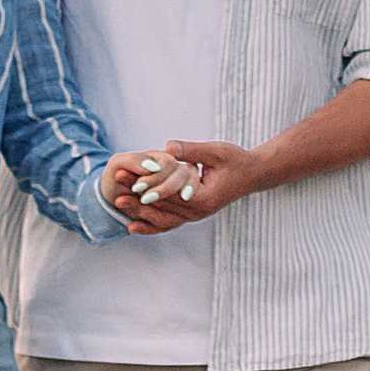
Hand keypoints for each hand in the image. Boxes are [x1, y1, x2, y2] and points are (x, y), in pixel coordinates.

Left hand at [105, 138, 258, 231]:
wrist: (254, 174)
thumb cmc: (236, 160)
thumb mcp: (216, 151)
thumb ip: (191, 150)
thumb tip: (167, 146)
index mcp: (204, 197)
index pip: (170, 194)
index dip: (148, 185)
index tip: (129, 179)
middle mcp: (199, 211)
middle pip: (163, 208)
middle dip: (138, 199)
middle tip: (116, 191)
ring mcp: (197, 215)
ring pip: (164, 219)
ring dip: (140, 211)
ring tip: (118, 204)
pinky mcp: (194, 213)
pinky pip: (170, 222)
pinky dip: (152, 223)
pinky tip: (133, 224)